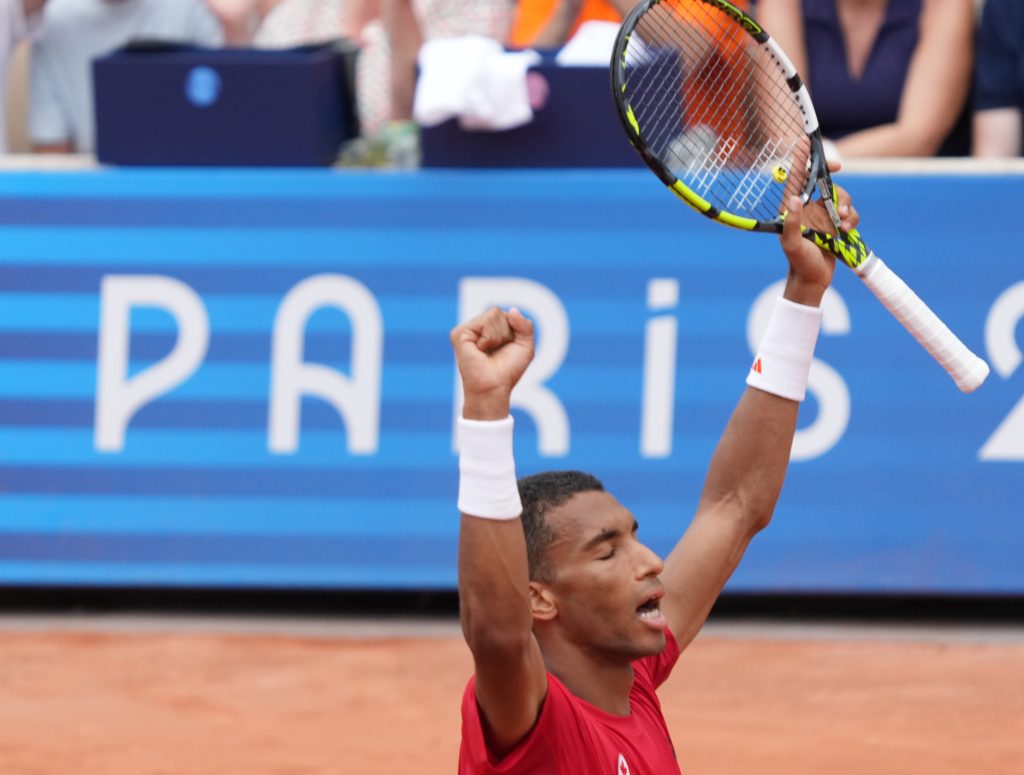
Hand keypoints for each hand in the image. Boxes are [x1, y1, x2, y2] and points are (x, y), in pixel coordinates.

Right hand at [451, 307, 534, 419]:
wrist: (495, 386)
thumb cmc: (508, 370)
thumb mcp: (525, 346)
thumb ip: (525, 325)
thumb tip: (511, 310)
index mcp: (491, 328)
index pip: (509, 314)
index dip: (515, 331)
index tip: (508, 349)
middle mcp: (478, 327)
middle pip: (500, 312)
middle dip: (507, 333)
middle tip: (497, 351)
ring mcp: (468, 329)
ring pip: (494, 314)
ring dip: (499, 336)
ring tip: (488, 351)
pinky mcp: (460, 333)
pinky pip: (485, 321)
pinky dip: (490, 338)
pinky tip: (481, 350)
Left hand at [780, 161, 858, 306]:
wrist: (813, 280)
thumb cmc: (799, 262)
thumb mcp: (792, 244)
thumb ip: (791, 223)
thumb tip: (795, 200)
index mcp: (792, 208)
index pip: (796, 177)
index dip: (802, 158)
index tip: (807, 142)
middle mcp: (808, 207)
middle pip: (824, 181)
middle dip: (833, 177)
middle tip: (838, 169)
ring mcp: (823, 214)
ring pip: (840, 196)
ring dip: (846, 205)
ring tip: (843, 222)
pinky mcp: (836, 223)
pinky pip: (849, 212)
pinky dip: (852, 218)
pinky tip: (847, 231)